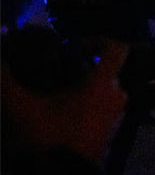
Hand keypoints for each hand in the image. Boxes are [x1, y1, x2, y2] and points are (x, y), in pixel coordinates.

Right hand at [1, 40, 127, 164]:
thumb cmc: (49, 139)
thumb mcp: (22, 109)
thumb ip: (6, 81)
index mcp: (103, 84)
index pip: (116, 49)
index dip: (98, 40)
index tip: (74, 46)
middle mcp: (117, 96)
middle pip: (105, 71)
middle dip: (81, 69)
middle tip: (54, 72)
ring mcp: (116, 116)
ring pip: (103, 91)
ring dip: (81, 88)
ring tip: (52, 94)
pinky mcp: (110, 132)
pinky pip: (101, 109)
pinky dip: (85, 105)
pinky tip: (59, 113)